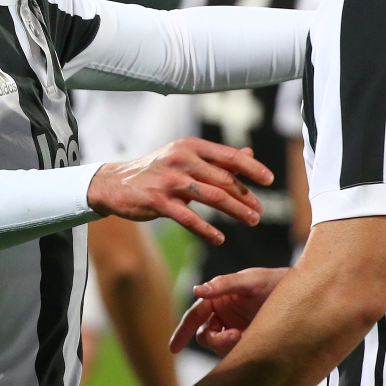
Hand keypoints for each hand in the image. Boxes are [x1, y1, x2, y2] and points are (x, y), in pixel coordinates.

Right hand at [87, 137, 272, 244]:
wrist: (116, 183)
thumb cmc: (156, 170)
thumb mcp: (184, 157)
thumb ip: (216, 158)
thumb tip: (249, 155)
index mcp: (190, 146)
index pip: (228, 156)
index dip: (250, 168)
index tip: (269, 180)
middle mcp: (181, 159)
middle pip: (223, 179)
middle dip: (246, 196)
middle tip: (260, 210)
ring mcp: (169, 180)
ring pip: (212, 197)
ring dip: (235, 211)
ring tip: (251, 221)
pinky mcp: (159, 201)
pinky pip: (189, 218)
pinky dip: (207, 230)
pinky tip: (219, 238)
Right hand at [169, 267, 288, 355]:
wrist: (304, 294)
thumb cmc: (274, 281)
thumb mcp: (250, 280)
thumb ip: (223, 284)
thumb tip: (197, 290)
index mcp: (219, 297)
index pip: (195, 315)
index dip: (182, 331)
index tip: (174, 348)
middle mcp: (224, 313)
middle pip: (204, 333)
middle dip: (213, 339)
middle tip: (232, 338)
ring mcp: (235, 328)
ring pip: (218, 345)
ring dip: (227, 344)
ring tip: (245, 335)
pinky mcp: (248, 340)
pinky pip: (234, 351)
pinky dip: (238, 349)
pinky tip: (251, 339)